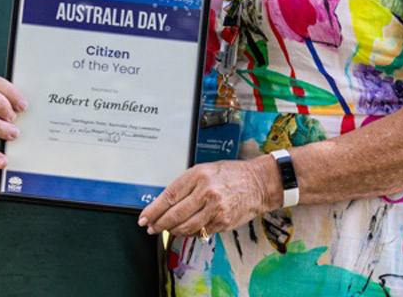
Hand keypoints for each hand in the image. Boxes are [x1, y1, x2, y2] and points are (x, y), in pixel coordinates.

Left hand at [137, 158, 277, 237]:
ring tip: (166, 230)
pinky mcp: (222, 222)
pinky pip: (200, 232)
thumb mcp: (205, 170)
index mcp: (198, 175)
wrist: (258, 183)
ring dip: (172, 231)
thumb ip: (186, 185)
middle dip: (159, 224)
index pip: (169, 196)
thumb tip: (166, 203)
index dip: (153, 210)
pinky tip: (185, 230)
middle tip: (150, 228)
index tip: (144, 217)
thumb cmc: (231, 174)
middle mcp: (205, 192)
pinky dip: (190, 233)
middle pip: (174, 214)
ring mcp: (215, 209)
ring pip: (185, 227)